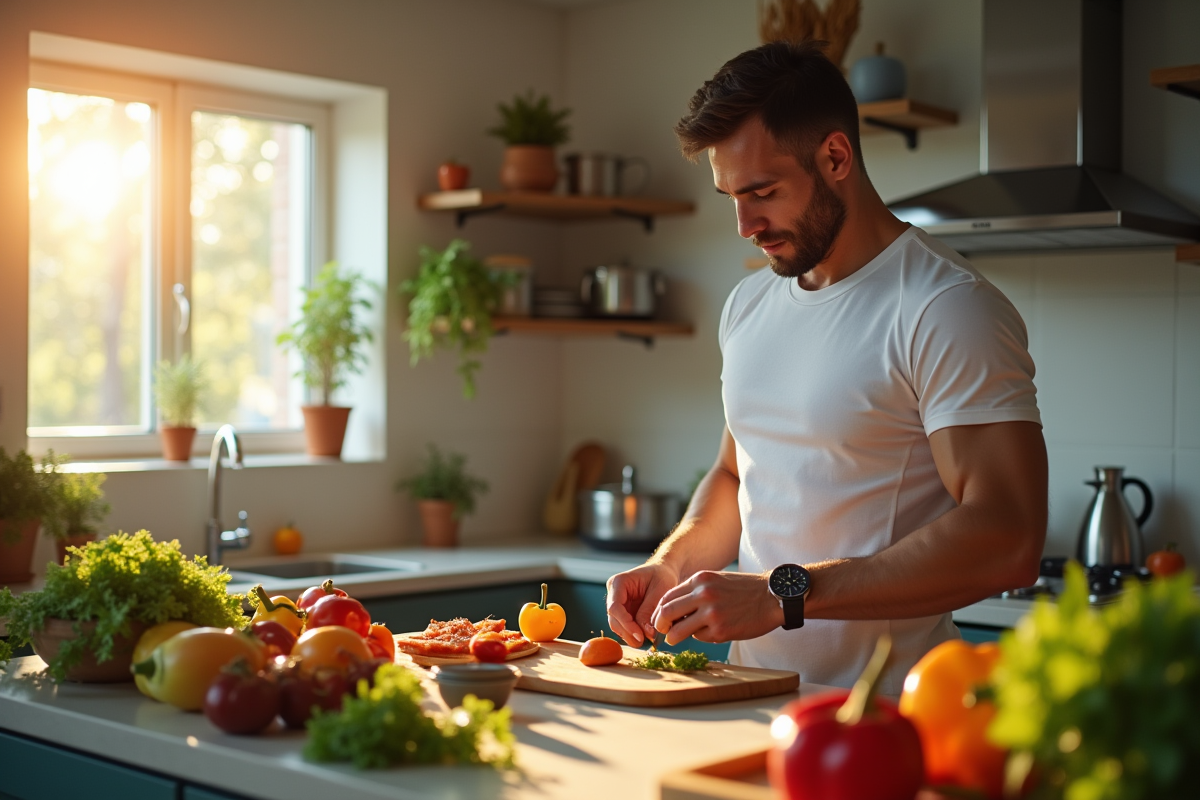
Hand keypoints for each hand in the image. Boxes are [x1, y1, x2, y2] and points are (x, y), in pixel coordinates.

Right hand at [606, 562, 680, 646]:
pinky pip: (625, 628)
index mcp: (618, 583)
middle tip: (644, 642)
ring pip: (618, 626)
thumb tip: (646, 633)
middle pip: (614, 620)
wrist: (664, 571)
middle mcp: (614, 595)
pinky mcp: (624, 614)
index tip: (639, 636)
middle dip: (628, 633)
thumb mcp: (660, 590)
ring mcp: (618, 605)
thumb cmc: (662, 575)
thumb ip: (650, 610)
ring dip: (630, 636)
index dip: (625, 624)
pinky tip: (646, 637)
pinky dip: (634, 634)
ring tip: (647, 641)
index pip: (614, 607)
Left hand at [651, 570, 783, 645]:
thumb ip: (696, 591)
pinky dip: (700, 637)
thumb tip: (675, 609)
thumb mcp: (717, 580)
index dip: (659, 610)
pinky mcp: (721, 630)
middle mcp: (703, 594)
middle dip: (660, 625)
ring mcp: (711, 613)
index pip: (667, 596)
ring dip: (674, 636)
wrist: (773, 597)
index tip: (660, 618)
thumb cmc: (745, 589)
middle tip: (662, 631)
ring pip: (678, 630)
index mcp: (700, 579)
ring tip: (676, 638)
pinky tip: (711, 632)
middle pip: (666, 613)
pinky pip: (699, 638)